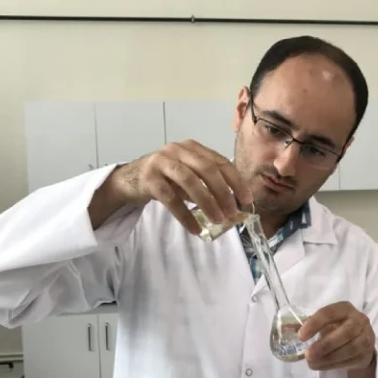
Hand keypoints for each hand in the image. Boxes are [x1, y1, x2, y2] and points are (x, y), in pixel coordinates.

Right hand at [108, 140, 252, 234]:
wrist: (130, 180)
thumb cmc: (166, 179)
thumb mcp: (189, 176)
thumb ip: (208, 185)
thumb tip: (233, 206)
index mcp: (193, 148)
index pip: (220, 162)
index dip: (236, 181)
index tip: (247, 199)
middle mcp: (178, 150)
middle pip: (207, 169)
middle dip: (224, 192)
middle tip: (232, 213)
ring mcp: (161, 162)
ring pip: (190, 181)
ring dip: (207, 203)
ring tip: (217, 221)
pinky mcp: (149, 178)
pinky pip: (171, 199)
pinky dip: (185, 216)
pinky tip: (195, 229)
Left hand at [298, 302, 375, 371]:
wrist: (360, 341)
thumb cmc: (337, 328)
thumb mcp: (325, 323)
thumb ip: (307, 325)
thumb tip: (284, 329)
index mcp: (345, 308)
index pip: (330, 313)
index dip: (315, 324)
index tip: (300, 336)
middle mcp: (359, 320)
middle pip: (345, 332)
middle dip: (325, 345)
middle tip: (307, 355)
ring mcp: (366, 336)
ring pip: (350, 348)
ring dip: (329, 358)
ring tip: (312, 363)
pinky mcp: (367, 352)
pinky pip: (351, 360)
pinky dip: (334, 365)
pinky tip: (322, 366)